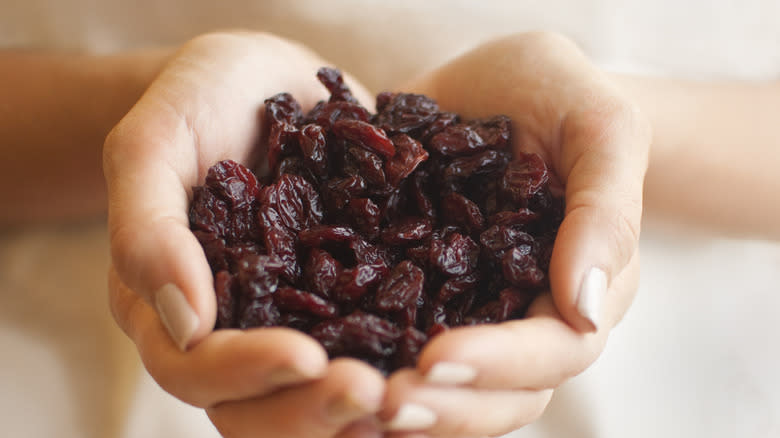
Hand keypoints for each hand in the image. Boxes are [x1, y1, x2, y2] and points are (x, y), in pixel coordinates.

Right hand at [104, 32, 384, 437]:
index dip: (246, 373)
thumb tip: (186, 323)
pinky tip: (445, 371)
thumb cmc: (198, 100)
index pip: (197, 368)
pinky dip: (401, 373)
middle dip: (313, 411)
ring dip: (360, 413)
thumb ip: (148, 229)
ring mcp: (295, 320)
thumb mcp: (154, 144)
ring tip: (412, 396)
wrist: (262, 79)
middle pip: (258, 411)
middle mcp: (234, 328)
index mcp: (170, 306)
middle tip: (374, 394)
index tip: (307, 356)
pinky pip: (372, 352)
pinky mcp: (349, 301)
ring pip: (315, 400)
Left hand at [380, 32, 649, 436]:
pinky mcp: (419, 297)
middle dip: (448, 405)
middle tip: (384, 401)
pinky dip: (372, 370)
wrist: (494, 84)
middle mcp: (527, 313)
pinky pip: (399, 347)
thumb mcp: (599, 127)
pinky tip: (323, 375)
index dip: (502, 364)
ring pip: (453, 390)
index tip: (437, 359)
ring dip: (408, 408)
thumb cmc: (558, 94)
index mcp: (585, 285)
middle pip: (504, 393)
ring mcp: (471, 311)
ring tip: (349, 402)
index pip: (557, 348)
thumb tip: (587, 308)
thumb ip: (606, 210)